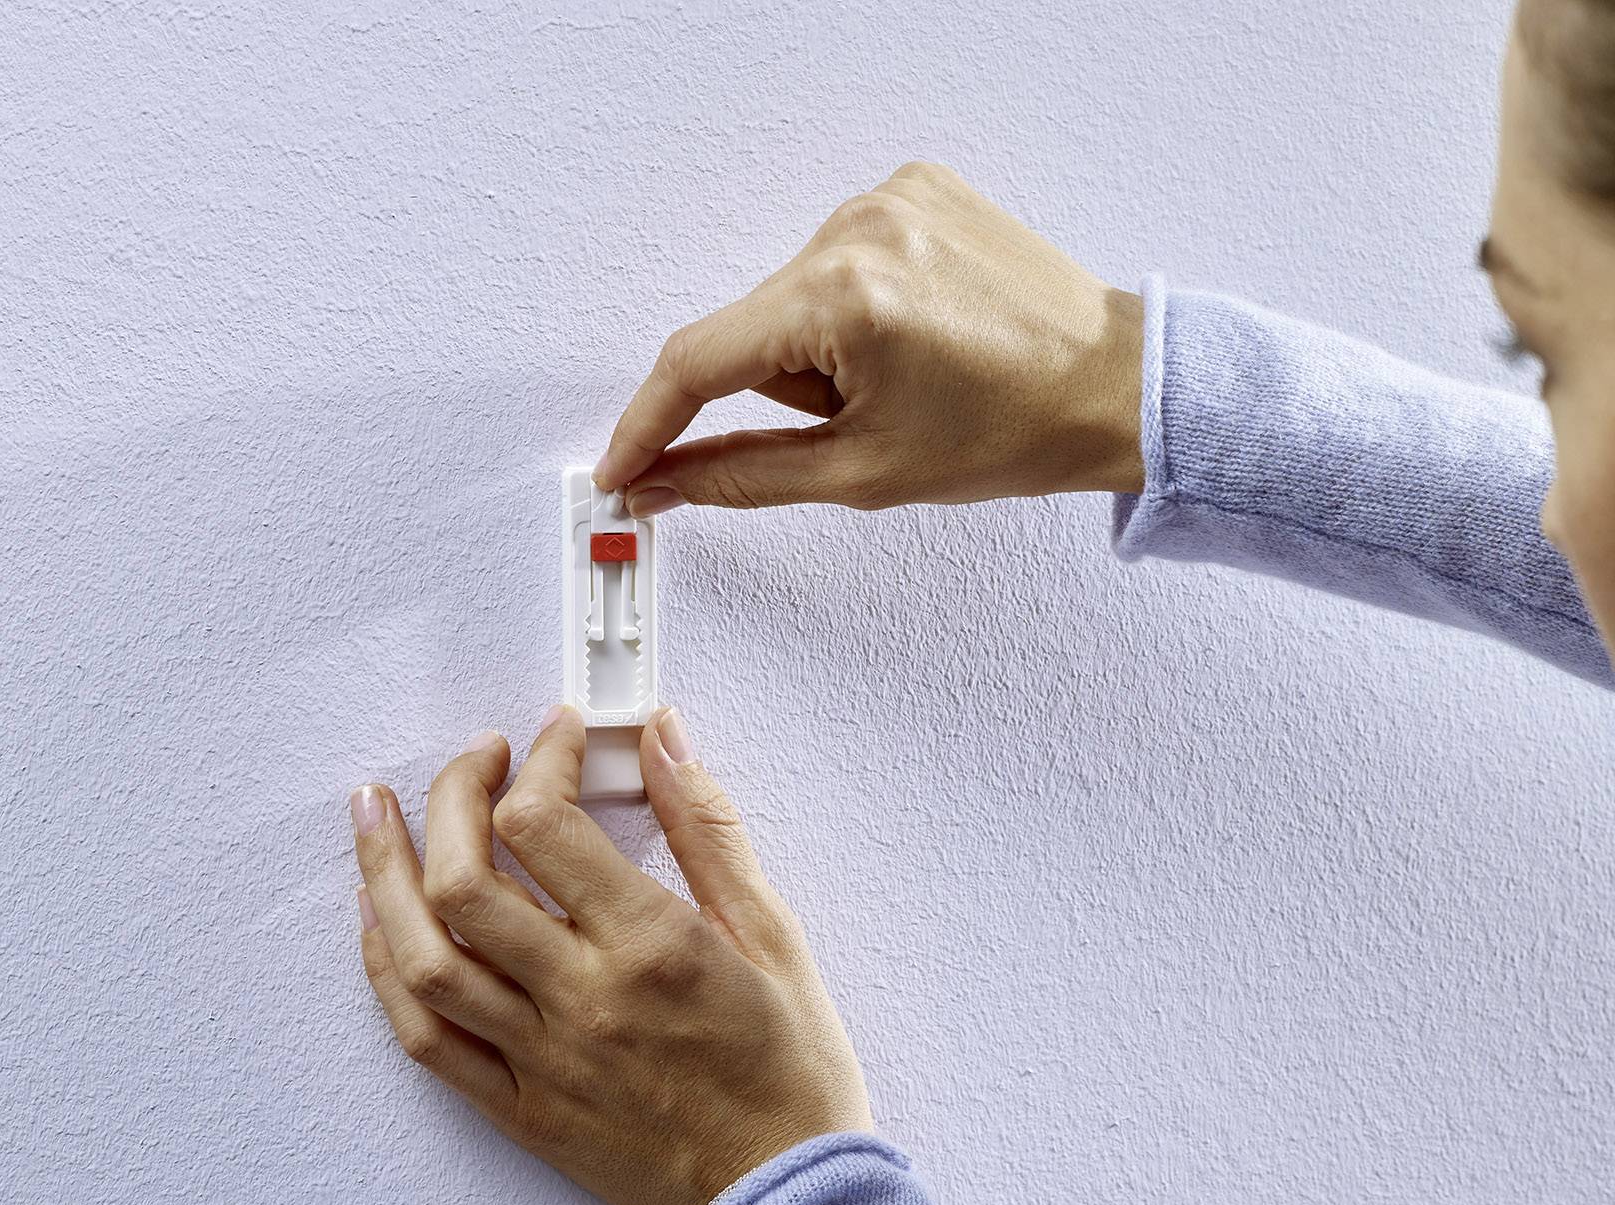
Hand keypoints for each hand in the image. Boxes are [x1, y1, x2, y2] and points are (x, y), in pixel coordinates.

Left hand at [348, 705, 872, 1204]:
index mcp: (652, 948)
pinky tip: (379, 920)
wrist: (786, 1201)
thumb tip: (663, 737)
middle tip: (473, 760)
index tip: (553, 736)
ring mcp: (541, 1062)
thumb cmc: (791, 1072)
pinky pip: (428, 1041)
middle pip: (464, 880)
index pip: (545, 824)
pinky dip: (388, 971)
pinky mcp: (521, 1111)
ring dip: (383, 874)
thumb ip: (708, 829)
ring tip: (373, 814)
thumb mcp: (772, 933)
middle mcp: (583, 1002)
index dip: (537, 760)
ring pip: (424, 959)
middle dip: (451, 797)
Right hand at [595, 159, 1145, 515]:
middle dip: (788, 389)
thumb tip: (665, 483)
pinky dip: (856, 309)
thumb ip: (741, 475)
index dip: (649, 425)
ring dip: (822, 349)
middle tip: (868, 419)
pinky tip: (920, 334)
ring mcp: (889, 198)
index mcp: (843, 298)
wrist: (1116, 385)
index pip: (699, 361)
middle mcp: (857, 228)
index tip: (621, 469)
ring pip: (793, 299)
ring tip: (909, 375)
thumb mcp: (862, 474)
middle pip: (752, 331)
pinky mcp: (915, 187)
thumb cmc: (1015, 430)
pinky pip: (838, 262)